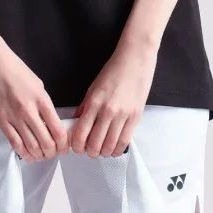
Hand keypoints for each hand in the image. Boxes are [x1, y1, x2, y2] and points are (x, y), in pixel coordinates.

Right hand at [0, 34, 67, 161]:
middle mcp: (28, 110)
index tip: (64, 147)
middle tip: (54, 153)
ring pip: (31, 146)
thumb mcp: (38, 85)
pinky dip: (24, 153)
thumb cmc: (14, 70)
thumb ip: (44, 105)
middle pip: (46, 142)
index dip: (63, 144)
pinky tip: (28, 155)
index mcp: (41, 100)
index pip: (58, 130)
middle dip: (53, 152)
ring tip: (42, 155)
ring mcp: (13, 117)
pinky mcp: (0, 121)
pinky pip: (14, 143)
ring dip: (39, 155)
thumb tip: (51, 123)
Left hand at [70, 37, 157, 156]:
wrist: (135, 59)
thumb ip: (84, 108)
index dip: (77, 146)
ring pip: (110, 146)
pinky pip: (125, 141)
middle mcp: (108, 111)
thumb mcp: (93, 88)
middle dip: (90, 152)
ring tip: (102, 150)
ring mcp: (123, 115)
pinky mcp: (135, 117)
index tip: (77, 147)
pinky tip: (113, 149)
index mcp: (94, 103)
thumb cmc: (113, 71)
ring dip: (103, 153)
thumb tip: (76, 125)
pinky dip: (117, 150)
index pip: (81, 134)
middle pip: (95, 144)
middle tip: (89, 150)